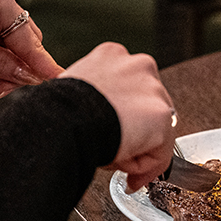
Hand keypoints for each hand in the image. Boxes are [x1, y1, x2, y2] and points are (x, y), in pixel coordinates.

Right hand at [61, 42, 174, 192]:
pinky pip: (160, 150)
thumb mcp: (72, 90)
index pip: (127, 88)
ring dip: (136, 147)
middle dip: (131, 130)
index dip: (118, 115)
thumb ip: (92, 96)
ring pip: (154, 129)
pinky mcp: (163, 115)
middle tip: (109, 146)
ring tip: (111, 153)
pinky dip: (145, 165)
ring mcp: (153, 88)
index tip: (108, 130)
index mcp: (112, 55)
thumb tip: (92, 116)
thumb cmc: (57, 111)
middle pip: (144, 107)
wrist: (62, 120)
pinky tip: (122, 163)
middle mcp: (138, 65)